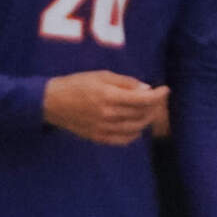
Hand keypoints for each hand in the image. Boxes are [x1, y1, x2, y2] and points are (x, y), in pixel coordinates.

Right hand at [42, 72, 169, 144]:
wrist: (51, 102)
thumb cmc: (77, 84)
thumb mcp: (102, 75)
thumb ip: (125, 82)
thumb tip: (146, 89)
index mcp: (109, 97)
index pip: (143, 100)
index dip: (158, 95)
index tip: (166, 89)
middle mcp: (108, 115)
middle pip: (141, 114)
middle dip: (155, 106)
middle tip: (158, 99)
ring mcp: (102, 128)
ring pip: (135, 128)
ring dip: (147, 119)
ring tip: (149, 110)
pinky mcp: (97, 137)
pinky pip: (122, 140)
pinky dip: (134, 134)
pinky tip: (137, 125)